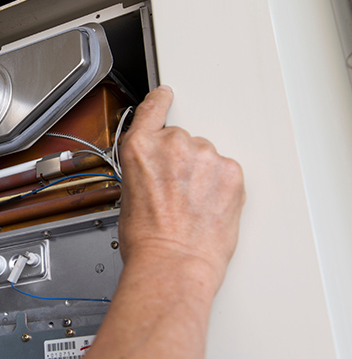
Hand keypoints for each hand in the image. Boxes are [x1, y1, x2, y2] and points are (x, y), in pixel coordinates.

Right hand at [118, 85, 244, 286]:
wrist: (172, 262)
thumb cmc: (147, 240)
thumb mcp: (128, 193)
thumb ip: (145, 168)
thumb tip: (158, 171)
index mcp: (140, 147)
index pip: (153, 108)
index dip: (160, 101)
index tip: (166, 95)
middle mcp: (172, 144)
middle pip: (182, 141)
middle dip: (181, 163)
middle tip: (174, 194)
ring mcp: (205, 156)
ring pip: (205, 158)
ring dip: (201, 176)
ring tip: (191, 207)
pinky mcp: (230, 172)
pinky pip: (225, 172)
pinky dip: (220, 187)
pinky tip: (206, 208)